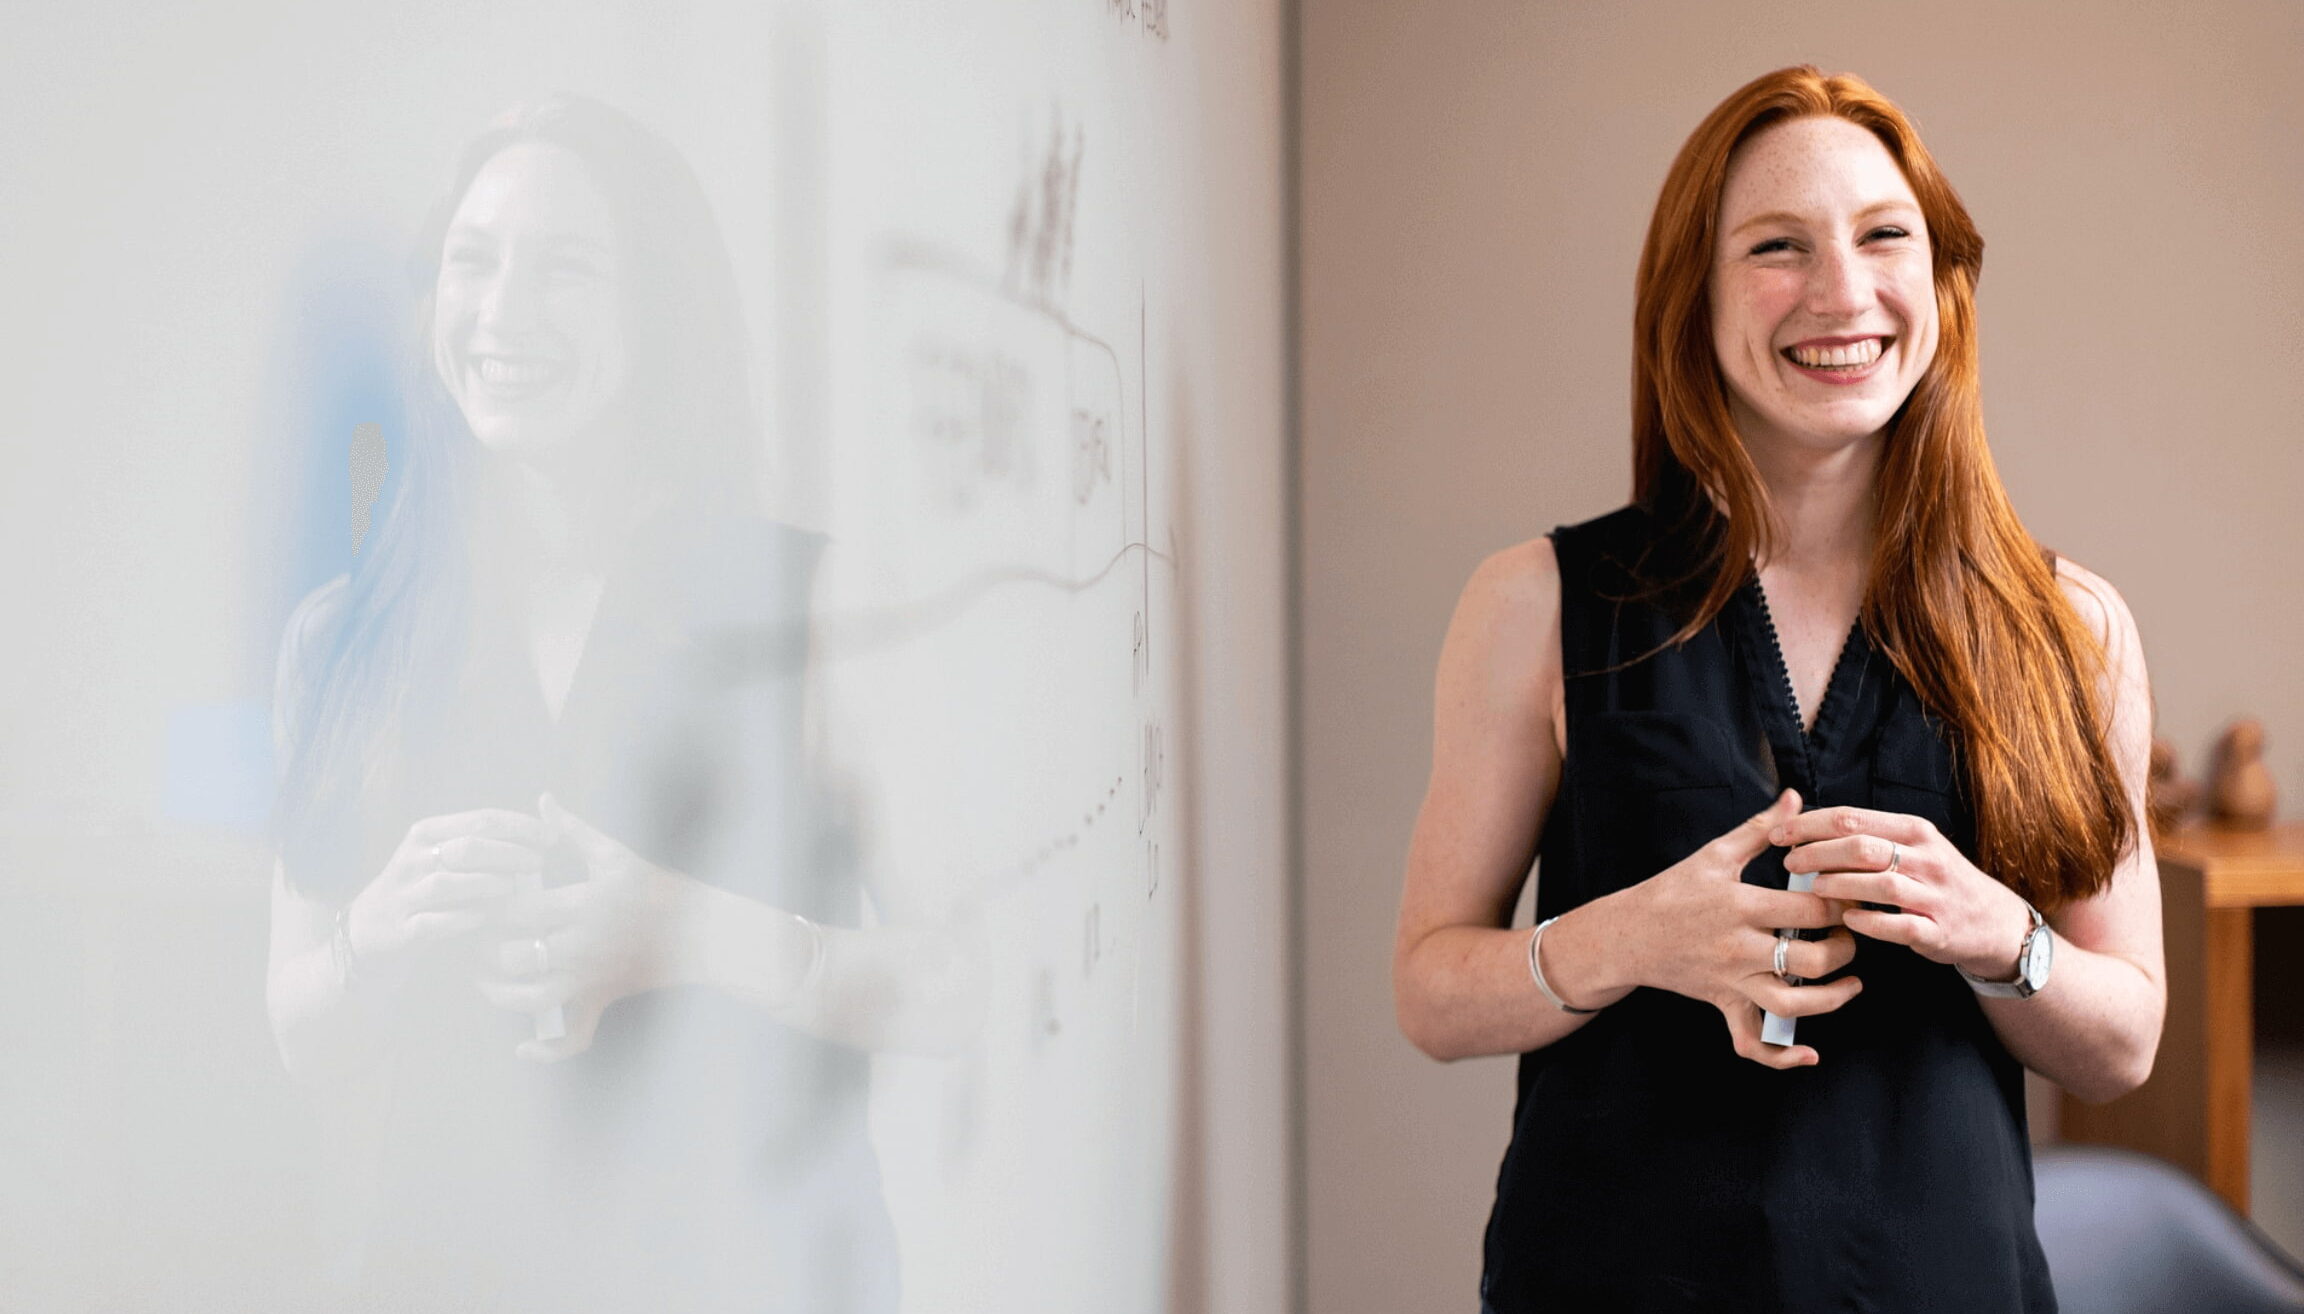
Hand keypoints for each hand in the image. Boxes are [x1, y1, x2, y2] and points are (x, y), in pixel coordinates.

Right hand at [345, 809, 552, 980]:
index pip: (481, 819)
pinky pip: (433, 923)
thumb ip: (480, 842)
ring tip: (515, 887)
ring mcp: (403, 895)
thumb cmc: (421, 891)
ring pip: (448, 883)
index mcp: (426, 833)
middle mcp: (412, 859)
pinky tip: (485, 917)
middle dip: (509, 853)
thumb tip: (540, 829)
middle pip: (467, 847)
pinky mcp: (400, 930)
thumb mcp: (441, 857)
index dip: (521, 826)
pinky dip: (461, 919)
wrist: (367, 933)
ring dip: (487, 884)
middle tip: (539, 863)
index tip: (553, 837)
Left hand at [477, 793, 700, 1060]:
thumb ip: (572, 830)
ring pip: (534, 999)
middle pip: (517, 956)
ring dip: (503, 994)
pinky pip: (574, 1036)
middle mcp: (585, 944)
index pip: (520, 909)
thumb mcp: (614, 854)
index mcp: (585, 904)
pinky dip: (547, 1049)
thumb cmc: (654, 886)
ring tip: (485, 980)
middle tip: (470, 939)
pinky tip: (522, 1047)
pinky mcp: (602, 999)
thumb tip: (542, 800)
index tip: (476, 899)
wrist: (700, 931)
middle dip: (487, 950)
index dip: (489, 906)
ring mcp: (593, 977)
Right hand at [1623, 789, 1861, 1067]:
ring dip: (1833, 999)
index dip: (1843, 903)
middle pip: (1812, 960)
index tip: (1855, 894)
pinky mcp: (1724, 1004)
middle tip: (1852, 934)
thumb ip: (1761, 829)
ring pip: (1793, 1004)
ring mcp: (1732, 982)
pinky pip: (1752, 1042)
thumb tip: (1795, 798)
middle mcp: (1739, 948)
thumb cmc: (1672, 890)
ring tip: (1852, 982)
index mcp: (1740, 906)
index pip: (1811, 910)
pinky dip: (1781, 1057)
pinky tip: (1809, 1054)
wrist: (1626, 935)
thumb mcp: (1714, 854)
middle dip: (1845, 948)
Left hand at [1773, 806, 2033, 981]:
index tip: (1779, 833)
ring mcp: (1934, 895)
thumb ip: (1869, 835)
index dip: (1810, 824)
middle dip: (1817, 852)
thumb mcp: (1913, 846)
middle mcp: (1926, 858)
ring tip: (1813, 888)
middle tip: (1789, 861)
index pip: (1852, 819)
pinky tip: (1847, 919)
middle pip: (1862, 847)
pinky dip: (1870, 922)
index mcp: (1914, 831)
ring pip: (1880, 883)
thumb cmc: (1937, 880)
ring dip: (1839, 885)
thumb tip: (1808, 826)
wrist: (1993, 921)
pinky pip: (1899, 926)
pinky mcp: (1937, 930)